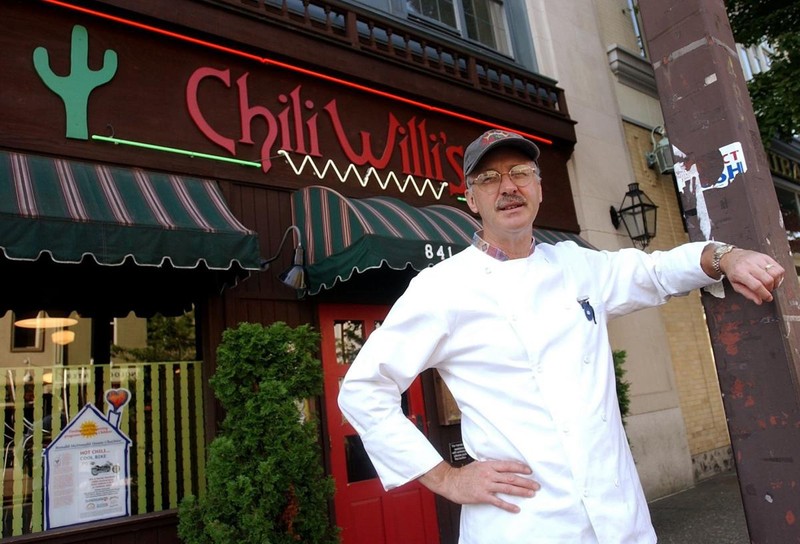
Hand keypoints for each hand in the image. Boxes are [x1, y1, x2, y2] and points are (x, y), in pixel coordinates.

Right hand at [418, 460, 539, 512]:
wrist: (450, 481)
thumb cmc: (463, 473)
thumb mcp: (478, 464)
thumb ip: (490, 466)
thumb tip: (502, 467)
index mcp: (489, 465)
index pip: (508, 466)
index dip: (520, 468)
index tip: (530, 471)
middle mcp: (489, 474)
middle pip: (512, 478)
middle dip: (526, 482)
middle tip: (537, 486)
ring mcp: (486, 485)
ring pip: (508, 489)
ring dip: (521, 492)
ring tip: (531, 494)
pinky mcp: (482, 496)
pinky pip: (498, 502)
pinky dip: (508, 506)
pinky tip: (516, 509)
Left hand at [719, 248, 784, 303]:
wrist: (732, 257)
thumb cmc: (734, 272)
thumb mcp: (735, 285)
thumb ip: (747, 294)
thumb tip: (759, 301)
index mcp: (740, 273)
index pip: (756, 285)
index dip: (764, 294)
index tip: (768, 298)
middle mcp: (750, 265)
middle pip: (768, 280)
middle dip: (770, 288)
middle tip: (767, 290)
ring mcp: (758, 259)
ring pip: (775, 273)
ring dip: (776, 282)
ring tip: (770, 284)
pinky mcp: (766, 256)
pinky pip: (778, 267)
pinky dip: (778, 276)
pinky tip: (773, 278)